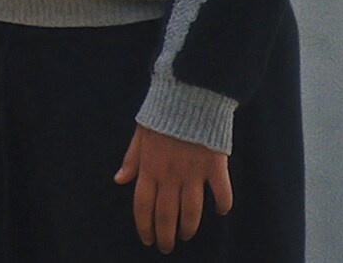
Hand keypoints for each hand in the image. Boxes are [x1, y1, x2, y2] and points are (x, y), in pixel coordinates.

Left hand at [115, 124, 232, 252]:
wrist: (188, 94)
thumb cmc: (161, 115)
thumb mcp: (139, 134)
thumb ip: (131, 159)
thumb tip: (120, 180)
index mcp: (149, 167)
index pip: (143, 205)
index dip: (144, 225)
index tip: (146, 239)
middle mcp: (170, 174)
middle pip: (166, 214)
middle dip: (165, 235)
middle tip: (166, 247)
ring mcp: (194, 172)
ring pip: (191, 210)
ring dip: (189, 227)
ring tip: (187, 236)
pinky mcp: (215, 166)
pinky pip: (221, 192)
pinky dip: (222, 204)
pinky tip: (220, 211)